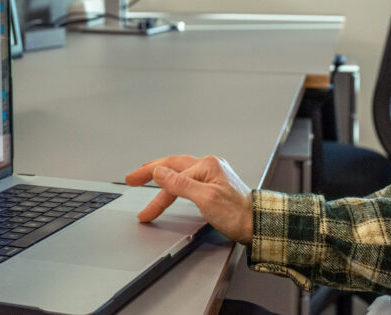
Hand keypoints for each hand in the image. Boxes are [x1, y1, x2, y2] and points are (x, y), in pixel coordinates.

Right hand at [124, 154, 253, 244]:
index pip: (171, 175)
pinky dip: (175, 182)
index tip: (132, 184)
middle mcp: (210, 166)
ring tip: (147, 177)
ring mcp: (213, 174)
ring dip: (162, 177)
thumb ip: (180, 184)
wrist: (258, 224)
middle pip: (173, 165)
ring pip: (180, 171)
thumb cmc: (237, 214)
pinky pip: (188, 178)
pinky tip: (172, 184)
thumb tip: (160, 172)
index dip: (150, 184)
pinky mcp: (215, 184)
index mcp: (206, 165)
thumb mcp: (205, 199)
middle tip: (133, 177)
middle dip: (151, 171)